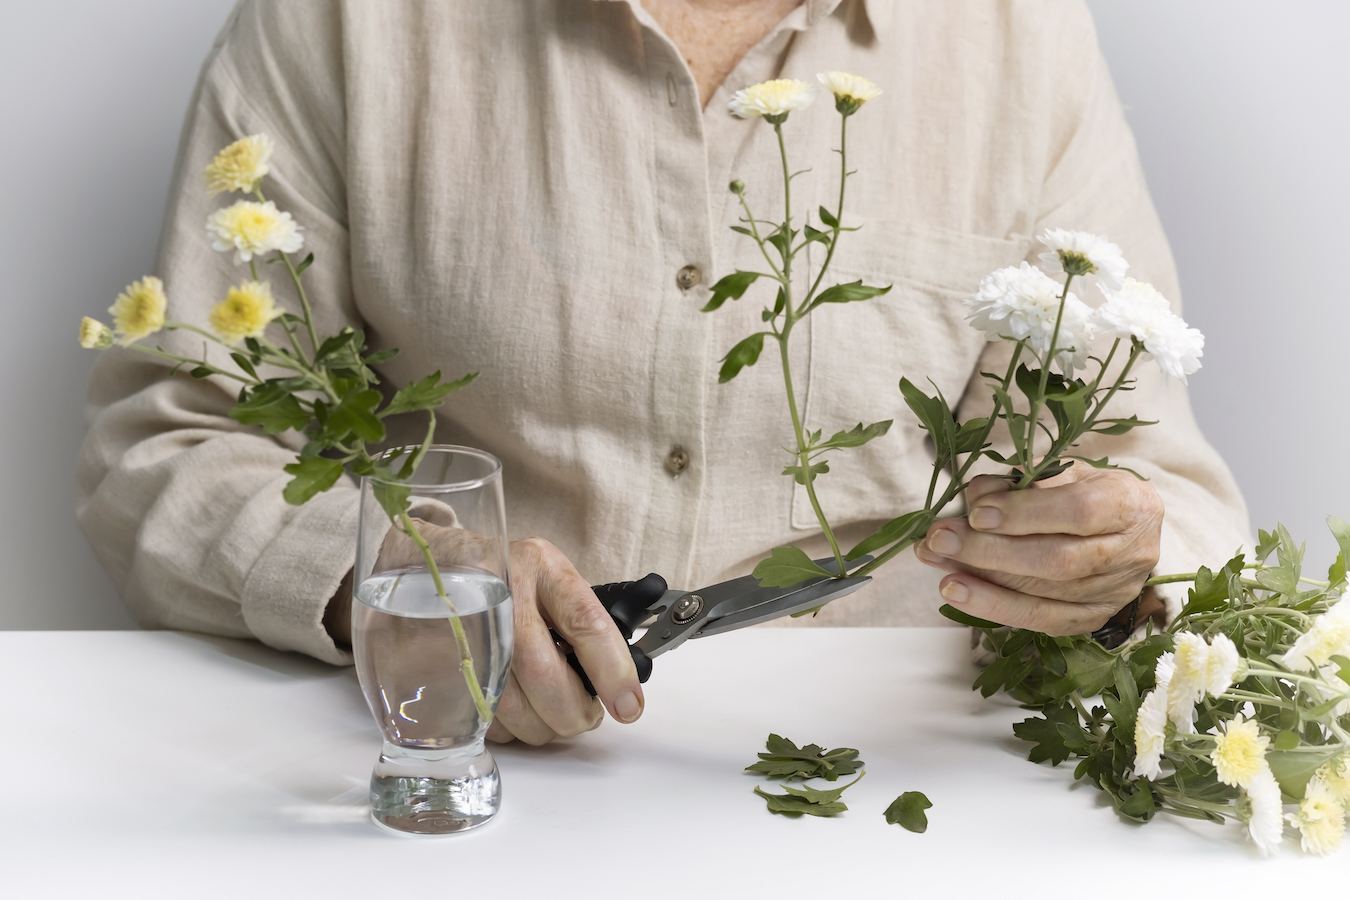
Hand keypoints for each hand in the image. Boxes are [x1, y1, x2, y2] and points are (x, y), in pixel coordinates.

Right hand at [331, 521, 645, 744]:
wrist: (430, 563)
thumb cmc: (505, 576)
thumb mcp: (549, 577)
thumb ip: (580, 623)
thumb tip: (616, 685)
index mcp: (541, 568)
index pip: (586, 623)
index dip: (613, 672)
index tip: (629, 707)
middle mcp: (501, 594)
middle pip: (545, 674)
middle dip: (573, 712)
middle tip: (585, 717)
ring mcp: (463, 629)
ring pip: (511, 705)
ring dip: (541, 727)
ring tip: (550, 714)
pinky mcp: (437, 661)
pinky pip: (481, 715)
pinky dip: (507, 727)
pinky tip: (514, 708)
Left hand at [913, 463, 1162, 634]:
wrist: (1126, 527)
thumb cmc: (1089, 491)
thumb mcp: (1062, 471)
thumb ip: (1022, 481)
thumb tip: (976, 495)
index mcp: (1131, 504)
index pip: (1079, 511)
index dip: (1025, 513)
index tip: (977, 512)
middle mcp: (1131, 553)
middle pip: (1057, 560)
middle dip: (990, 551)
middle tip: (941, 539)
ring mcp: (1115, 592)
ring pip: (1045, 594)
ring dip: (983, 581)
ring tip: (938, 565)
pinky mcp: (1094, 618)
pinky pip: (1041, 620)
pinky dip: (995, 606)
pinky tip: (959, 593)